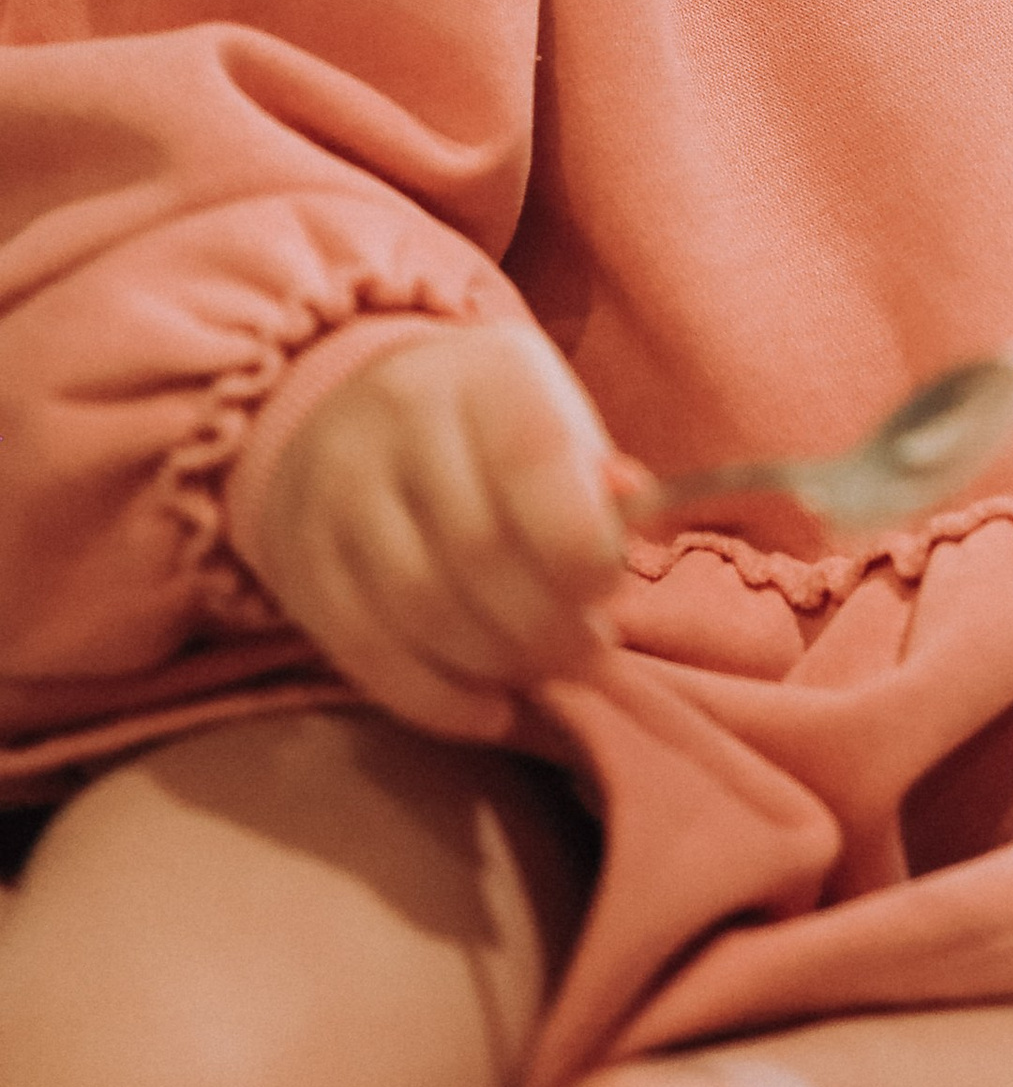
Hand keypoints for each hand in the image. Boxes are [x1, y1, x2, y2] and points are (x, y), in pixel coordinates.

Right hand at [247, 322, 628, 743]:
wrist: (342, 410)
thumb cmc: (485, 429)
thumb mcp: (555, 419)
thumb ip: (600, 481)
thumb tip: (637, 529)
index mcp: (486, 375)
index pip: (533, 462)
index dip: (582, 548)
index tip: (608, 590)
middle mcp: (400, 420)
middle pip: (478, 551)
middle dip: (548, 624)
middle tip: (588, 651)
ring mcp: (337, 491)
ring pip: (421, 609)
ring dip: (499, 664)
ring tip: (542, 670)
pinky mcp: (300, 563)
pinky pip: (365, 653)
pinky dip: (437, 700)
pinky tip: (488, 711)